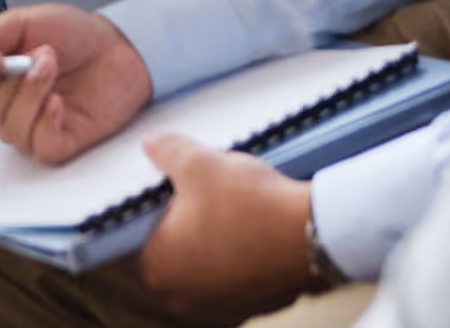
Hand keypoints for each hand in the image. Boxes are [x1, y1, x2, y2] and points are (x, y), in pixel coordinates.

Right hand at [0, 4, 153, 163]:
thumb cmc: (71, 34)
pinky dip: (45, 120)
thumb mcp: (22, 22)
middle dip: (2, 82)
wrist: (118, 45)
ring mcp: (31, 129)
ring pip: (9, 128)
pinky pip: (37, 145)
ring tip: (51, 62)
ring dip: (30, 92)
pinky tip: (59, 100)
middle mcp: (6, 110)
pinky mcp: (58, 144)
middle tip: (29, 53)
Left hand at [133, 134, 314, 317]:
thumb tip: (150, 145)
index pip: (132, 232)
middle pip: (168, 247)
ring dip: (210, 237)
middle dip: (179, 218)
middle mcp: (182, 295)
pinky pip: (233, 272)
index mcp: (156, 267)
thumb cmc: (251, 204)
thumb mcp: (198, 162)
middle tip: (195, 190)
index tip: (162, 185)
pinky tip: (250, 226)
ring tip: (228, 205)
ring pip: (202, 261)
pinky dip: (238, 252)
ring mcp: (219, 305)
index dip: (147, 203)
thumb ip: (165, 151)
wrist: (316, 233)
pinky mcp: (252, 304)